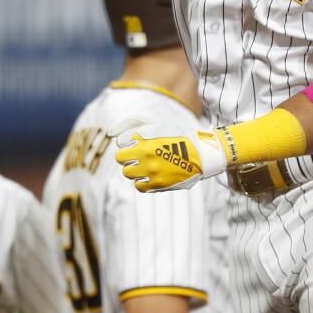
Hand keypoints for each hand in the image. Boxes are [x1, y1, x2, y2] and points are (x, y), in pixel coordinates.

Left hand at [114, 122, 230, 192]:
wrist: (201, 154)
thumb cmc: (179, 137)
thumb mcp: (158, 126)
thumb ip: (135, 127)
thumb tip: (111, 134)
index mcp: (146, 138)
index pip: (120, 142)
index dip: (126, 143)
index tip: (134, 144)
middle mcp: (146, 154)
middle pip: (120, 158)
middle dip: (127, 156)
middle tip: (136, 156)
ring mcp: (151, 170)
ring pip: (127, 173)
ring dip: (133, 169)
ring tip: (144, 166)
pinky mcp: (158, 184)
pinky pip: (138, 186)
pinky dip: (141, 181)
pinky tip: (149, 176)